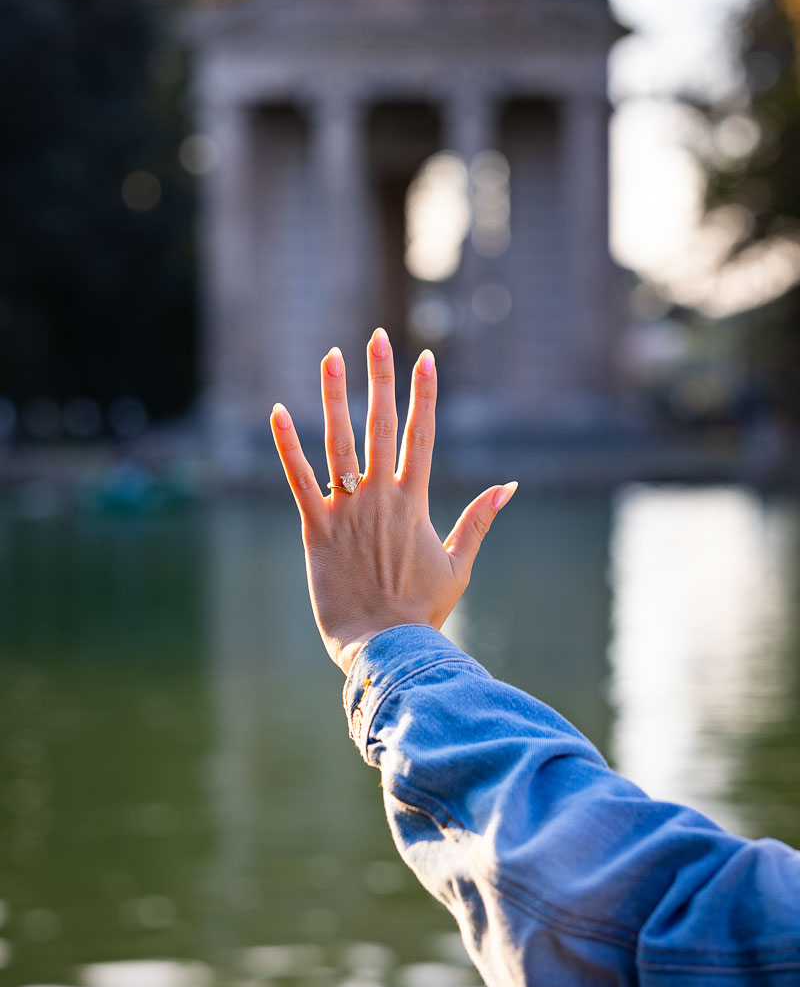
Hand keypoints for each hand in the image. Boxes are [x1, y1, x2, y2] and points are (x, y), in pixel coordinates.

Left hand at [270, 327, 517, 674]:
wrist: (387, 648)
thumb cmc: (423, 611)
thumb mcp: (460, 564)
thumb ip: (479, 520)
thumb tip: (509, 486)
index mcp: (416, 502)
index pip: (422, 435)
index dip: (423, 395)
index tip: (425, 359)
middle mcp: (382, 496)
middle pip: (382, 425)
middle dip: (381, 378)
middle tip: (377, 338)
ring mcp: (348, 509)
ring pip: (339, 442)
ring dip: (335, 396)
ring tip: (331, 357)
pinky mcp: (316, 528)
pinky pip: (299, 479)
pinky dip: (288, 445)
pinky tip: (278, 411)